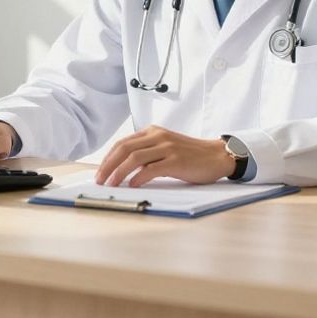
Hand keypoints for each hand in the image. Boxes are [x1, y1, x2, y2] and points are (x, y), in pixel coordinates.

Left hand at [94, 125, 235, 186]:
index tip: (100, 172)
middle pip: (124, 149)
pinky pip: (151, 168)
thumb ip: (147, 154)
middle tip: (100, 180)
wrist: (216, 156)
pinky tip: (133, 185)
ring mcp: (167, 147)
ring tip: (112, 184)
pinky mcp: (176, 160)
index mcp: (153, 132)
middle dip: (108, 165)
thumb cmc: (190, 155)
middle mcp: (158, 136)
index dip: (108, 158)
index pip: (123, 143)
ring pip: (134, 158)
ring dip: (119, 172)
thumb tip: (124, 168)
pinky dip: (139, 177)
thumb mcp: (165, 148)